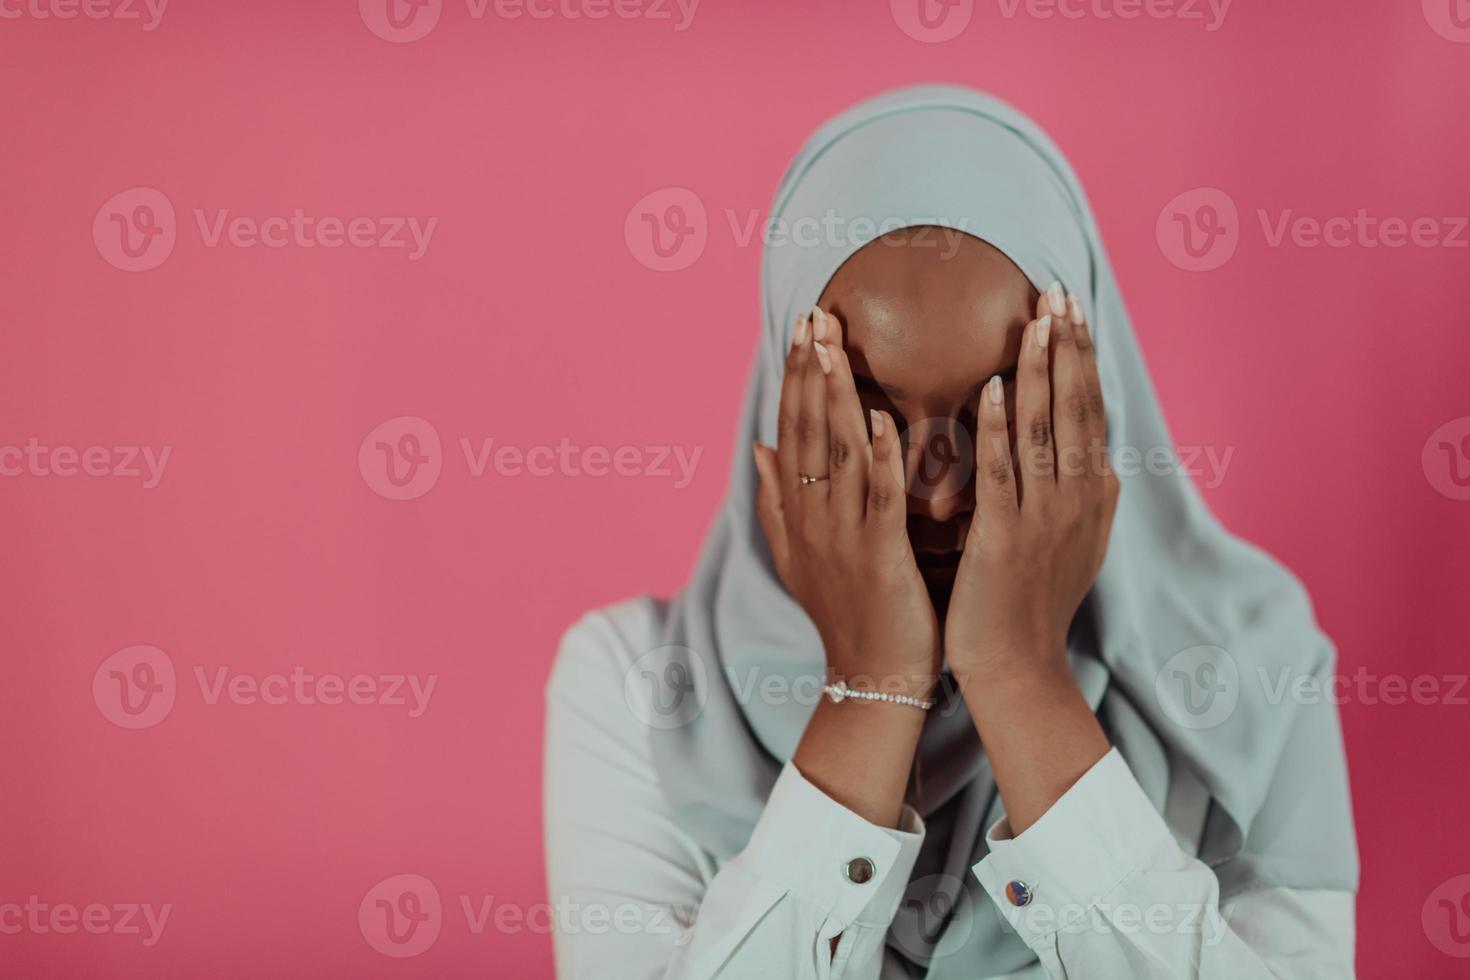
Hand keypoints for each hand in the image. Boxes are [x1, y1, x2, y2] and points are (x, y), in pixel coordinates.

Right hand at [753, 306, 940, 696]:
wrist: (871, 679)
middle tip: (814, 316)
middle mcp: (813, 519)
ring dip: (834, 398)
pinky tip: (876, 418)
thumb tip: (758, 447)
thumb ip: (778, 499)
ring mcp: (842, 538)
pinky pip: (876, 500)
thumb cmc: (847, 614)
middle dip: (809, 372)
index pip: (792, 431)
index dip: (795, 379)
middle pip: (807, 432)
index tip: (800, 330)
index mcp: (798, 513)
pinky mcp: (878, 558)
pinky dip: (875, 459)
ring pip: (834, 455)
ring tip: (833, 346)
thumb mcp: (799, 555)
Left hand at [945, 287, 1119, 683]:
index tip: (1073, 310)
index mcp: (1092, 497)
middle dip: (1069, 347)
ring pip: (1045, 430)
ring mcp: (1044, 518)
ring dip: (1040, 371)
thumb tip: (1106, 467)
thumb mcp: (1077, 547)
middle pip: (1076, 409)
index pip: (1090, 412)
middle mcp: (1077, 500)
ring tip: (1037, 321)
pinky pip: (1003, 471)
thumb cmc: (1034, 606)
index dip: (1082, 359)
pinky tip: (991, 387)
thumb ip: (1087, 501)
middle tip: (1061, 291)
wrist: (1019, 669)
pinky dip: (999, 426)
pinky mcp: (1004, 537)